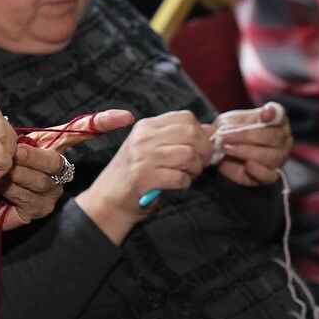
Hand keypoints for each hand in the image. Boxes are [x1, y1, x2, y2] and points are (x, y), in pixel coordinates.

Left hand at [0, 109, 134, 230]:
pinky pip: (30, 197)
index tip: (126, 116)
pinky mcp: (40, 210)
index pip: (81, 132)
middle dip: (29, 157)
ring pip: (39, 179)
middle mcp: (56, 170)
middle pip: (54, 160)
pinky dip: (12, 191)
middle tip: (11, 155)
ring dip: (14, 176)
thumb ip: (15, 135)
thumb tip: (9, 120)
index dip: (102, 123)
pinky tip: (2, 191)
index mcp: (50, 147)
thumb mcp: (2, 144)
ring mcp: (51, 191)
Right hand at [75, 110, 214, 244]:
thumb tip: (211, 129)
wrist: (107, 200)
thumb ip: (177, 137)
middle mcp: (143, 137)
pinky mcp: (144, 178)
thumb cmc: (134, 174)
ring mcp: (143, 157)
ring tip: (188, 175)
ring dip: (195, 169)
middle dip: (204, 150)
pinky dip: (185, 183)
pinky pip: (180, 177)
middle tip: (201, 163)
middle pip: (191, 133)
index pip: (186, 117)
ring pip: (188, 154)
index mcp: (146, 126)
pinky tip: (177, 185)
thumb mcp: (151, 148)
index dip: (202, 133)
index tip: (201, 147)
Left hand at [212, 102, 289, 185]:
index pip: (279, 114)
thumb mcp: (227, 122)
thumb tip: (221, 128)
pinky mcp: (270, 175)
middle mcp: (282, 138)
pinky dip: (259, 171)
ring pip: (269, 156)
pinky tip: (247, 166)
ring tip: (226, 148)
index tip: (264, 113)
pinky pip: (270, 175)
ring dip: (245, 151)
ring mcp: (279, 157)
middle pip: (272, 136)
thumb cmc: (229, 132)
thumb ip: (232, 124)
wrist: (221, 152)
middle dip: (246, 136)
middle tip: (224, 137)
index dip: (273, 113)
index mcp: (275, 119)